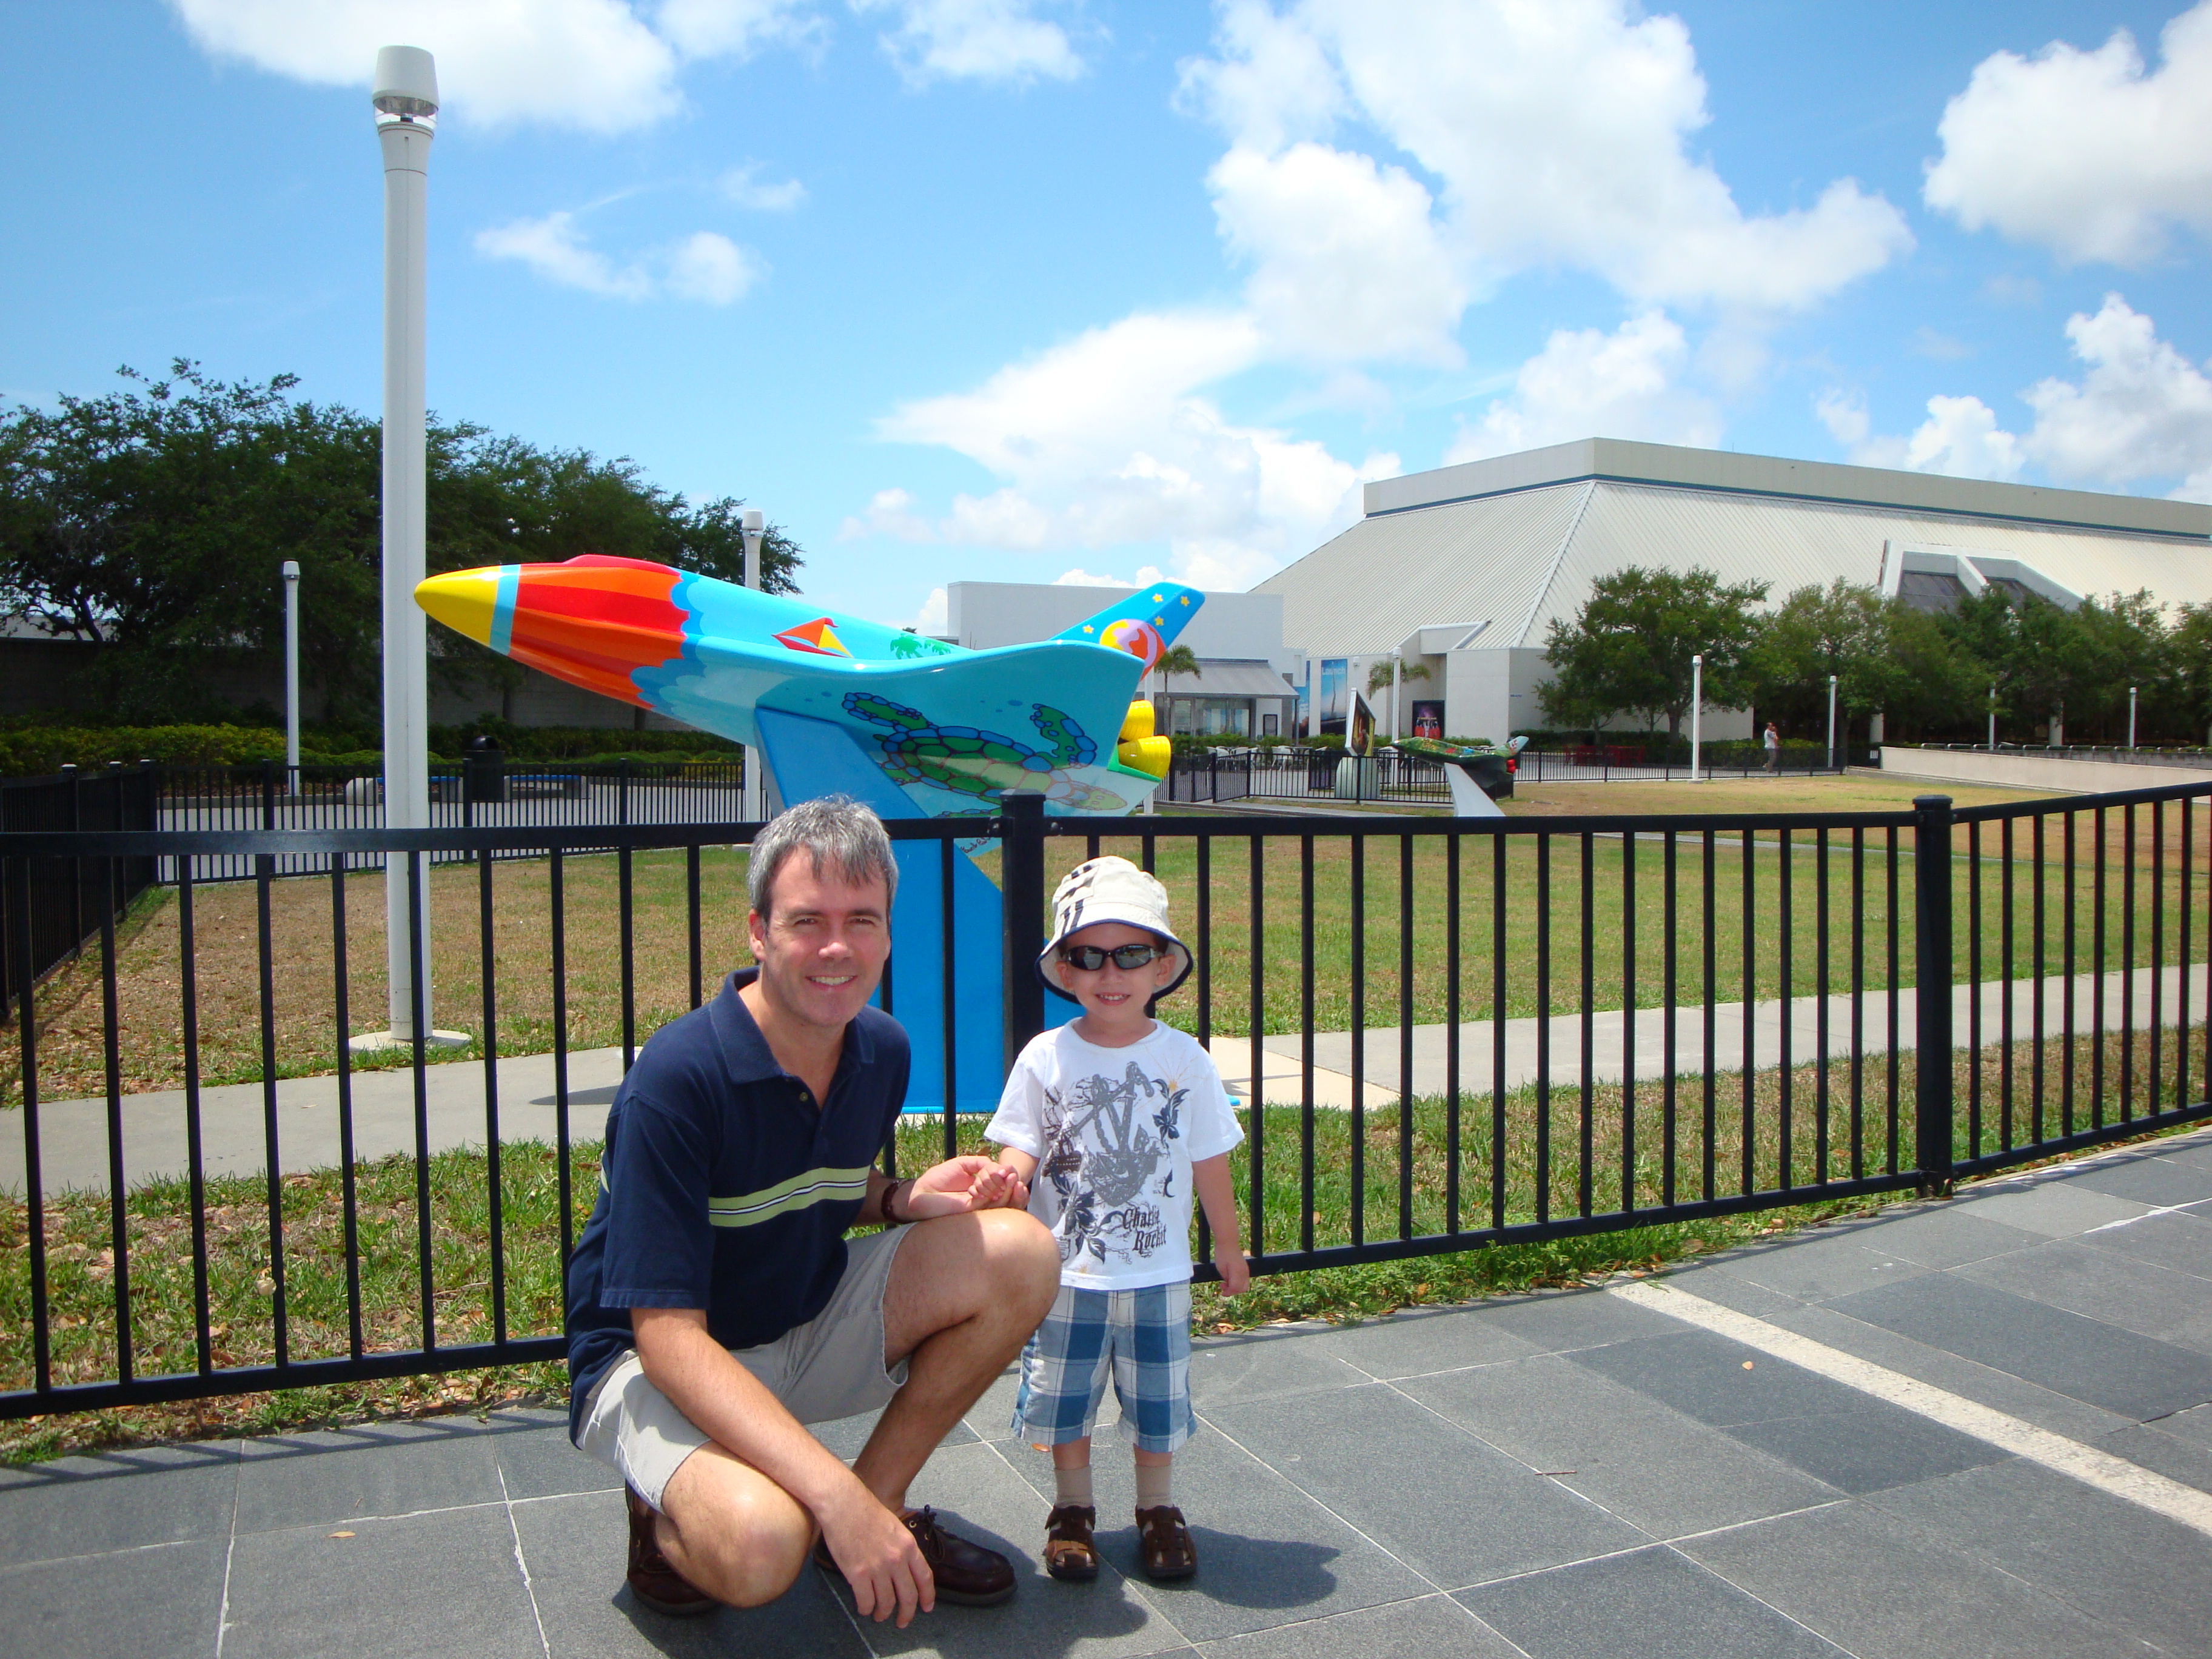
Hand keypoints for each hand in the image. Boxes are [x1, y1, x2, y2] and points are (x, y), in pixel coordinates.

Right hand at [816, 1485, 932, 1625]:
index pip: (924, 1577)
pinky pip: (866, 1601)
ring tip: (879, 1616)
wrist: (844, 1505)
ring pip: (886, 1603)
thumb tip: (904, 1567)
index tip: (926, 1608)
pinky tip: (864, 1609)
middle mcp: (896, 1559)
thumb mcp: (895, 1526)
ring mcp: (877, 1568)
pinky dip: (866, 1609)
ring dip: (883, 1613)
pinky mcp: (858, 1574)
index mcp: (908, 1546)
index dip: (927, 1596)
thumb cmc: (866, 1511)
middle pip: (908, 1596)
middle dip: (906, 1614)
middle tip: (902, 1622)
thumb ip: (902, 1547)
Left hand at [906, 1154, 1028, 1217]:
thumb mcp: (963, 1164)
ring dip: (1007, 1189)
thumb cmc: (939, 1179)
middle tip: (1013, 1175)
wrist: (921, 1192)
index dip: (1011, 1177)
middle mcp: (985, 1199)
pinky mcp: (972, 1212)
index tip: (1011, 1170)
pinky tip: (981, 1184)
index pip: (1005, 1184)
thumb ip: (982, 1163)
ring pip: (1002, 1202)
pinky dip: (989, 1191)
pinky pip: (987, 1203)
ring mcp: (980, 1207)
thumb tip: (1000, 1168)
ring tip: (1007, 1178)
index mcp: (984, 1187)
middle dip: (1014, 1184)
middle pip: (1009, 1196)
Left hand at [1213, 1245, 1250, 1296]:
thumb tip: (1229, 1287)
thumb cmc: (1222, 1254)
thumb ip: (1227, 1279)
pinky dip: (1238, 1284)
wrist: (1228, 1242)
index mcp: (1238, 1272)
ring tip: (1225, 1283)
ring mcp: (1246, 1270)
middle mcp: (1245, 1272)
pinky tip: (1229, 1279)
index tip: (1221, 1292)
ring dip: (1236, 1288)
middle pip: (1242, 1289)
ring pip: (1245, 1286)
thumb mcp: (1221, 1268)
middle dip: (1233, 1291)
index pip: (1235, 1288)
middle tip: (1223, 1286)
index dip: (1228, 1292)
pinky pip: (1244, 1281)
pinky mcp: (1245, 1268)